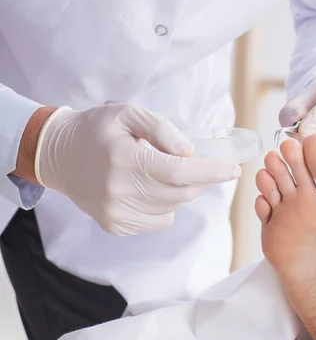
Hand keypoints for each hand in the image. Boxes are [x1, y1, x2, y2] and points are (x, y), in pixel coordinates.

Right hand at [35, 104, 240, 235]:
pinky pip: (158, 221)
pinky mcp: (115, 226)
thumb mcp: (128, 114)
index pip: (179, 172)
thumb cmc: (97, 129)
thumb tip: (189, 152)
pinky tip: (148, 187)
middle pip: (181, 193)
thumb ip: (162, 129)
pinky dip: (165, 205)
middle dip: (201, 180)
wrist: (58, 155)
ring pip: (172, 208)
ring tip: (163, 170)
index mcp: (125, 160)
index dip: (211, 172)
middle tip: (204, 165)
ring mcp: (116, 213)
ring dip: (182, 191)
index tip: (234, 169)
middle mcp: (120, 191)